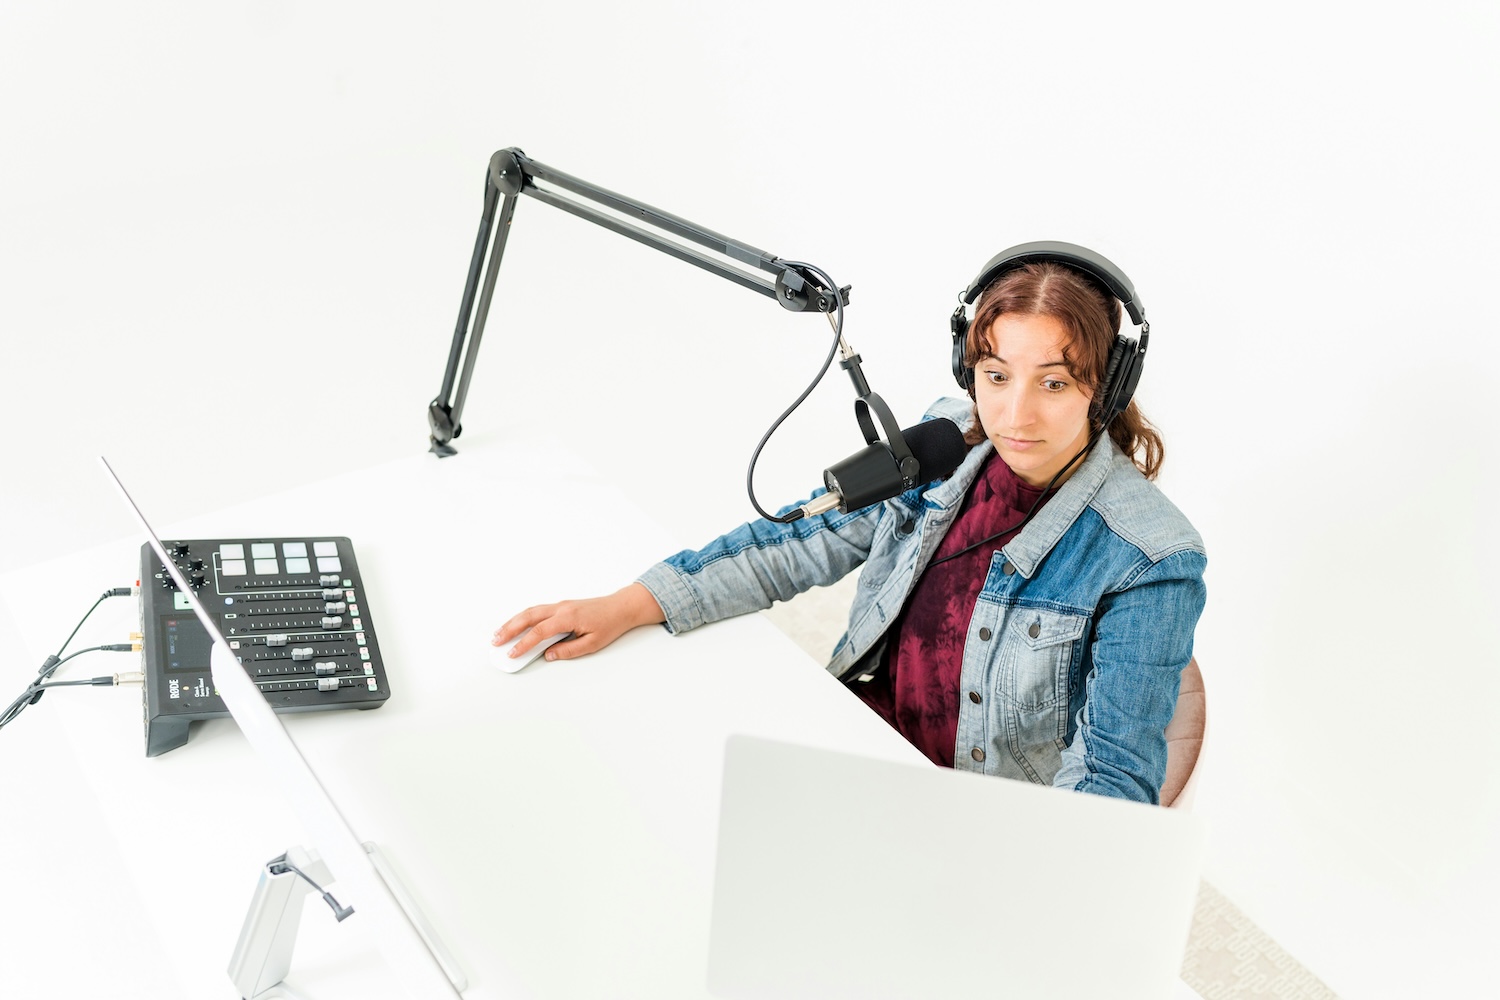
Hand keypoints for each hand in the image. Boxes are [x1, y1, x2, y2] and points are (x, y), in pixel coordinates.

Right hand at [493, 582, 665, 662]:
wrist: (621, 607)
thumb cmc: (610, 624)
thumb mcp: (593, 644)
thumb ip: (569, 650)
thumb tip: (548, 655)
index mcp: (568, 617)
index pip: (539, 631)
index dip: (524, 643)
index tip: (512, 653)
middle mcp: (561, 608)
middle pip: (528, 616)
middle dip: (509, 629)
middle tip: (495, 641)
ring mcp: (560, 605)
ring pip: (530, 611)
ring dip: (513, 621)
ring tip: (500, 633)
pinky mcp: (561, 605)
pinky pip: (538, 609)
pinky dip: (524, 617)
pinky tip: (516, 624)